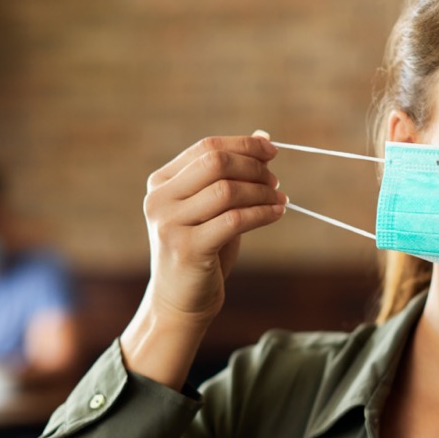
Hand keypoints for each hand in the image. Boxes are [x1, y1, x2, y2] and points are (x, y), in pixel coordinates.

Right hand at [121, 133, 285, 387]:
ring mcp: (169, 224)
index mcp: (161, 183)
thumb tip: (264, 136)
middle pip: (215, 163)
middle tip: (275, 181)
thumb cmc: (202, 251)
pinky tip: (277, 213)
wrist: (180, 302)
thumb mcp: (213, 208)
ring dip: (261, 192)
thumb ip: (232, 174)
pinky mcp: (187, 248)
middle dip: (253, 167)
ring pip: (227, 190)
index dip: (244, 145)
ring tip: (280, 199)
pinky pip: (234, 220)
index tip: (272, 150)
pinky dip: (262, 213)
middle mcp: (159, 199)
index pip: (206, 148)